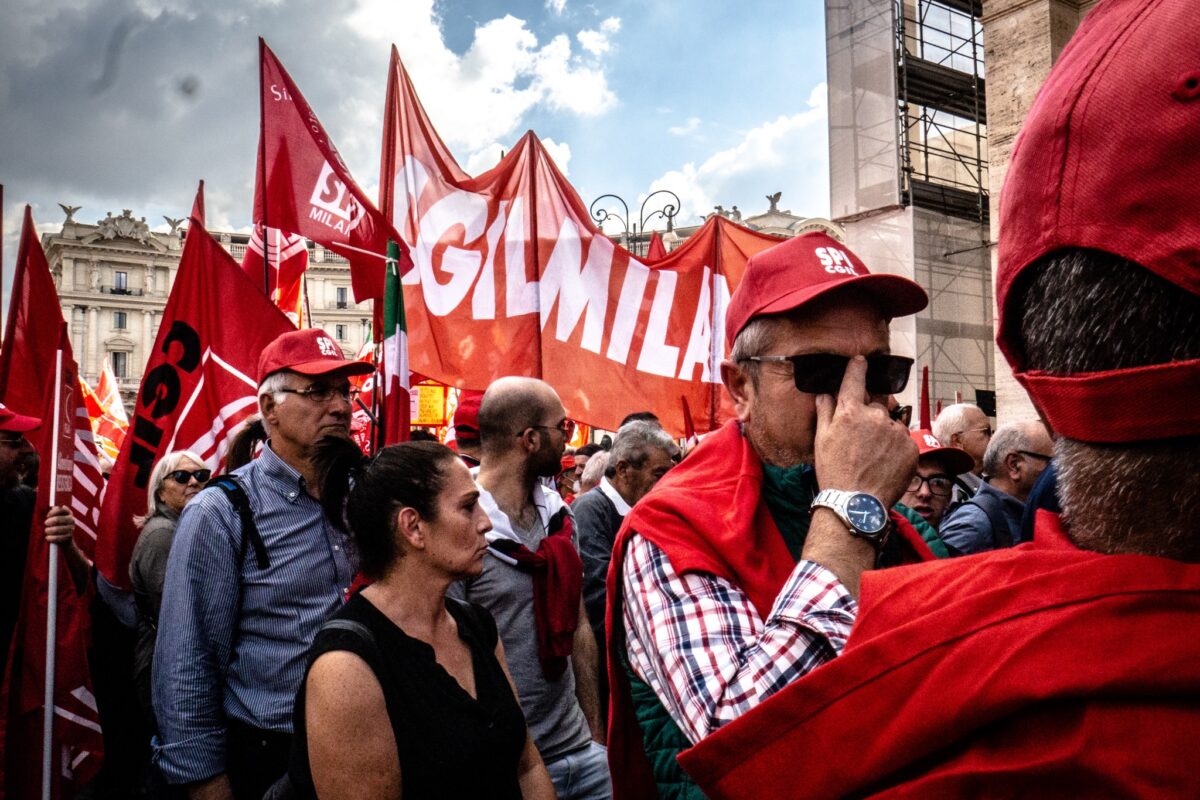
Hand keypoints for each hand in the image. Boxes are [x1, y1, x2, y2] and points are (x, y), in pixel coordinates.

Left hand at [43, 505, 75, 545]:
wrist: (66, 538)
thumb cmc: (59, 525)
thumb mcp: (58, 516)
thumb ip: (55, 511)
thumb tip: (54, 507)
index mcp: (69, 513)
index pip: (61, 510)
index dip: (53, 512)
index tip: (47, 515)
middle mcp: (71, 520)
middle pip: (58, 519)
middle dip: (50, 521)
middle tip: (46, 523)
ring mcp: (71, 529)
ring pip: (57, 529)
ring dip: (50, 530)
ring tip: (46, 531)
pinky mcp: (69, 537)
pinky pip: (58, 537)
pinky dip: (51, 538)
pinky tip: (47, 537)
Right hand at [813, 356, 916, 506]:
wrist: (857, 503)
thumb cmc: (834, 472)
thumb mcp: (821, 440)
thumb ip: (825, 412)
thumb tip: (825, 394)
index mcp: (851, 411)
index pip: (855, 379)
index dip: (857, 367)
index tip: (861, 360)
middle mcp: (876, 416)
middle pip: (876, 405)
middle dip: (869, 415)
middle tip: (860, 440)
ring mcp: (896, 431)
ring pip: (890, 424)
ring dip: (884, 433)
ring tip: (873, 457)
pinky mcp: (911, 447)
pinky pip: (903, 440)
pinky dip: (896, 448)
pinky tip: (884, 463)